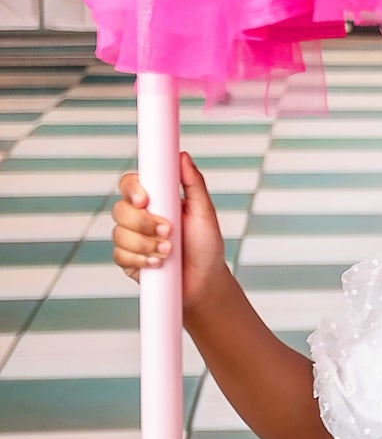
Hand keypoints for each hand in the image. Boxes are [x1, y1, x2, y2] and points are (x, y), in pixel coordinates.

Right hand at [111, 152, 229, 311]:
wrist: (204, 281)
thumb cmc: (206, 245)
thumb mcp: (204, 212)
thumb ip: (193, 183)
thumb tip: (182, 157)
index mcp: (155, 199)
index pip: (131, 184)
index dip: (132, 189)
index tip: (145, 200)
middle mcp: (139, 216)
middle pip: (120, 209)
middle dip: (144, 224)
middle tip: (168, 232)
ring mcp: (131, 238)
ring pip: (119, 234)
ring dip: (146, 244)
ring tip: (169, 251)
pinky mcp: (127, 259)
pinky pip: (119, 255)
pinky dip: (141, 259)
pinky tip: (158, 263)